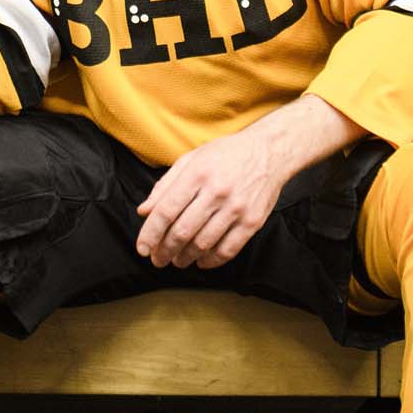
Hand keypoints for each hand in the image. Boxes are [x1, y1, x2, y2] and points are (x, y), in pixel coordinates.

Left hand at [135, 95, 363, 270]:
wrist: (270, 151)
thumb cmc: (227, 154)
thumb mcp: (192, 159)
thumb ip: (165, 185)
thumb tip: (144, 211)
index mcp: (197, 174)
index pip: (166, 211)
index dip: (150, 233)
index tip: (142, 248)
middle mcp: (216, 192)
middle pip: (182, 232)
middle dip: (164, 251)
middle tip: (157, 259)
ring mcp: (236, 208)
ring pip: (203, 244)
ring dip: (185, 258)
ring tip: (177, 260)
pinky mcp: (252, 221)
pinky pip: (228, 250)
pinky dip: (211, 261)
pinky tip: (201, 261)